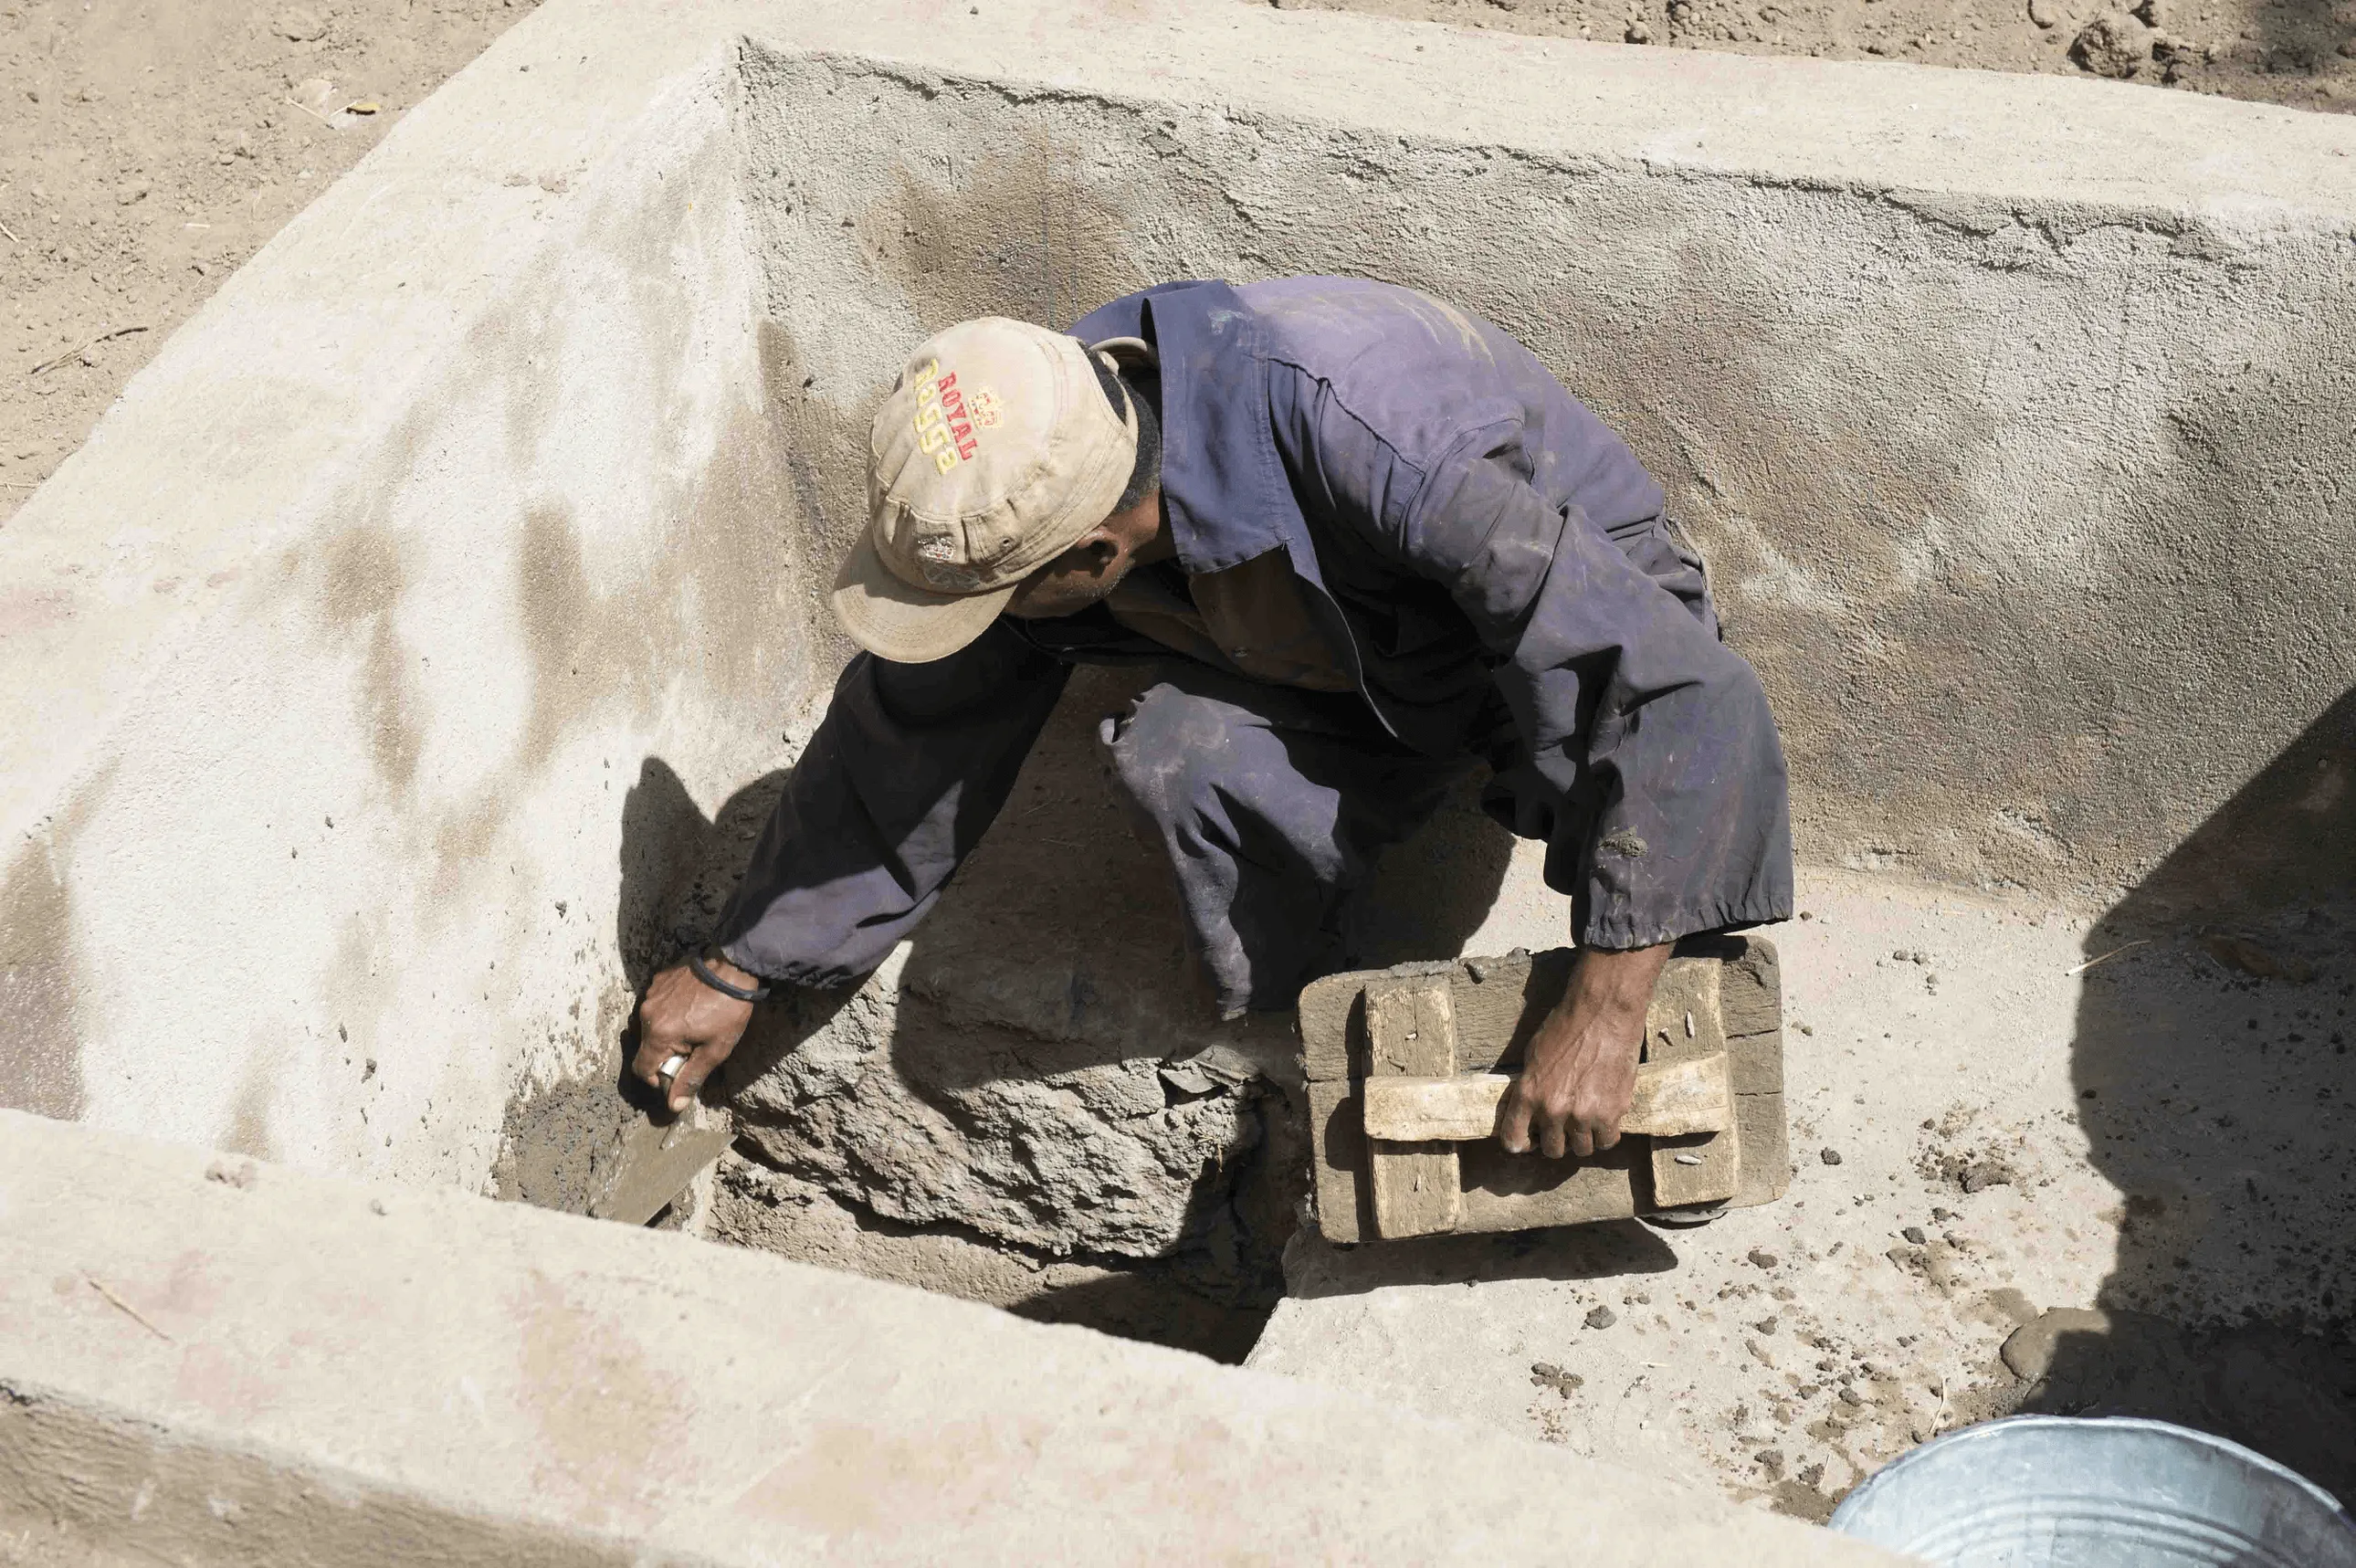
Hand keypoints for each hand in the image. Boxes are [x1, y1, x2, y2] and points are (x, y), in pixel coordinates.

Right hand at [632, 954, 758, 1113]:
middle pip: (646, 1047)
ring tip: (692, 1024)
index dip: (657, 1079)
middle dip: (664, 1054)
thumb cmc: (728, 1009)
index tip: (677, 1073)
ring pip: (649, 1025)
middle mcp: (647, 1014)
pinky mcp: (658, 980)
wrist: (734, 965)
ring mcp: (651, 994)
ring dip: (665, 1032)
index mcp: (659, 1034)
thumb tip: (673, 1105)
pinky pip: (655, 1004)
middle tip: (692, 1047)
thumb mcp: (715, 1049)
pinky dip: (667, 1011)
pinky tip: (689, 1005)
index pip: (641, 1070)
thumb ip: (691, 1078)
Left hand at [1495, 943, 1671, 1158]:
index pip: (1513, 1139)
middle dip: (1556, 1140)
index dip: (1520, 1144)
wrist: (1603, 1013)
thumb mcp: (1534, 1054)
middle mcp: (1554, 1110)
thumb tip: (1528, 1109)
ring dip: (1582, 1138)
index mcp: (1529, 1094)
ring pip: (1581, 1149)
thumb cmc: (1567, 1026)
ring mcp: (1584, 1115)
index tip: (1528, 1142)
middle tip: (1564, 1126)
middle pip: (1552, 1149)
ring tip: (1586, 1120)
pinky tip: (1604, 1119)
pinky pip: (1606, 1141)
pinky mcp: (1612, 1114)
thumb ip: (1531, 1086)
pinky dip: (1605, 1134)